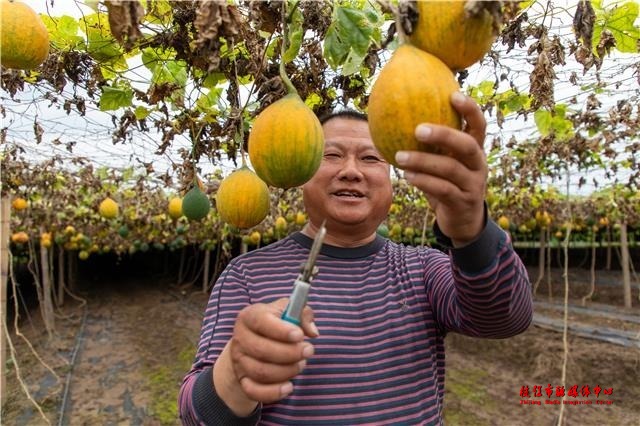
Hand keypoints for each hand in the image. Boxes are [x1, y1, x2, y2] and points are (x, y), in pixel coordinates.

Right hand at [214, 298, 317, 414]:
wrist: (252, 341)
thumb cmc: (275, 323)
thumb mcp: (288, 311)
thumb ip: (303, 314)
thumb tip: (312, 332)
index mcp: (250, 316)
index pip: (261, 321)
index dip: (281, 330)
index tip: (300, 335)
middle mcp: (240, 338)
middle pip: (261, 350)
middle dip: (290, 353)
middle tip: (308, 350)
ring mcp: (239, 360)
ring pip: (261, 372)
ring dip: (286, 371)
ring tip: (300, 364)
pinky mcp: (243, 379)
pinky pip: (254, 391)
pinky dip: (273, 392)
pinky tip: (289, 386)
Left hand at [394, 92, 487, 245]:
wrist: (463, 222)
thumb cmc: (448, 184)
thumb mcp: (444, 163)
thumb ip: (431, 146)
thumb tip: (399, 119)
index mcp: (476, 150)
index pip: (479, 125)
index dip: (470, 109)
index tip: (453, 94)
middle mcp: (479, 164)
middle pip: (467, 145)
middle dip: (444, 135)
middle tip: (418, 129)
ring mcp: (473, 184)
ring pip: (451, 169)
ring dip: (423, 161)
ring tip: (399, 156)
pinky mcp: (463, 202)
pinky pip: (442, 189)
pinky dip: (424, 181)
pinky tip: (407, 176)